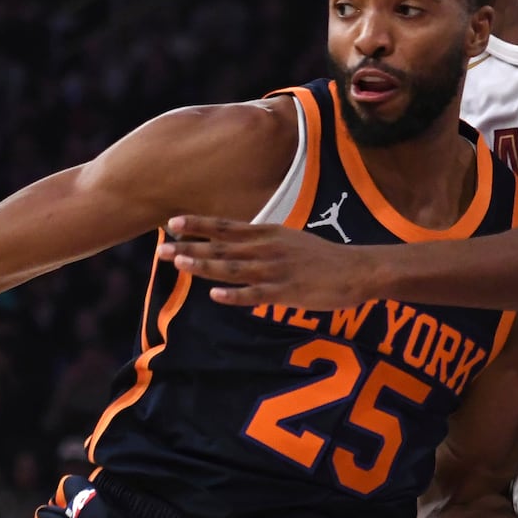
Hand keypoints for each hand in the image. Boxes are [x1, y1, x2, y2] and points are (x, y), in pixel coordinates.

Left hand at [157, 216, 384, 309]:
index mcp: (268, 233)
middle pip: (222, 247)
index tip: (172, 222)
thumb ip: (260, 241)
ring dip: (204, 266)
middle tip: (161, 249)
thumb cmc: (320, 257)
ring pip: (233, 268)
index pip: (226, 227)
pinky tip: (215, 295)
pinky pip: (255, 295)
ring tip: (179, 264)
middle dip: (190, 247)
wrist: (356, 270)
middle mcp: (267, 248)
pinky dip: (234, 295)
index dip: (198, 225)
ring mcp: (276, 270)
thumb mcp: (288, 239)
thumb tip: (234, 244)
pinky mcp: (287, 292)